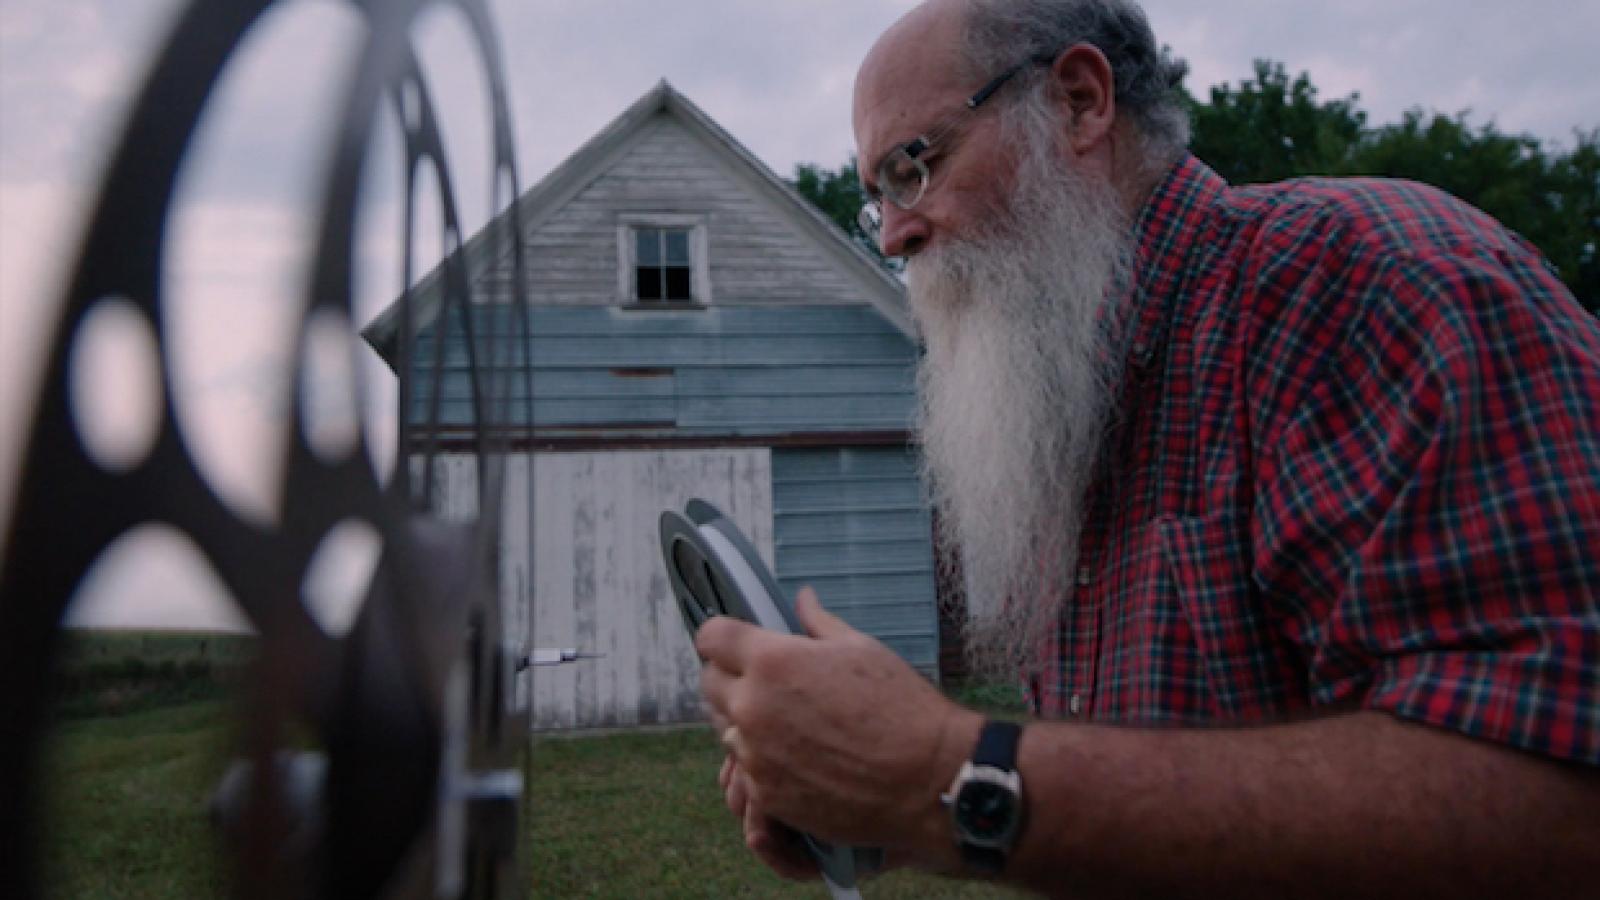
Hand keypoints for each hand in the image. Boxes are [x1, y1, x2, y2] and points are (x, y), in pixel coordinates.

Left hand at [698, 587, 981, 856]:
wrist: (929, 780)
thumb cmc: (901, 708)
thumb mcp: (862, 649)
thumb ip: (819, 624)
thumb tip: (803, 599)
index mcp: (773, 661)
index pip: (712, 637)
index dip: (722, 636)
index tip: (733, 642)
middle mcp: (754, 707)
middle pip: (708, 682)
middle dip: (728, 675)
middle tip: (760, 679)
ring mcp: (756, 755)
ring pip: (724, 728)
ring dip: (743, 720)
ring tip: (783, 720)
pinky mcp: (767, 795)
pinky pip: (743, 770)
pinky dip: (759, 760)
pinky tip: (792, 755)